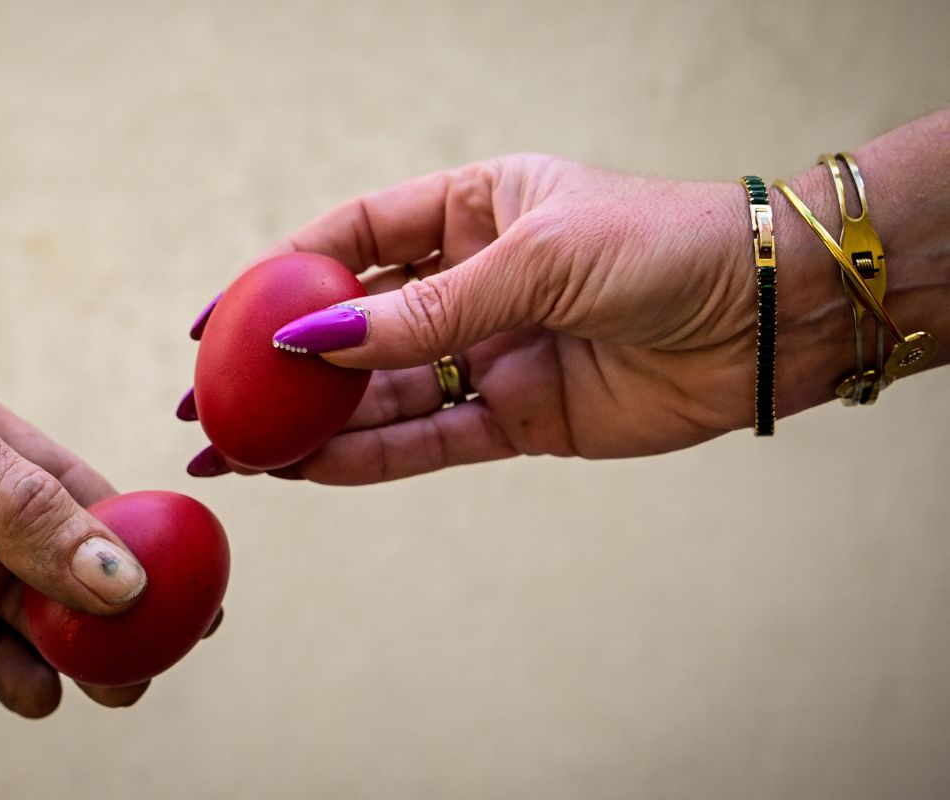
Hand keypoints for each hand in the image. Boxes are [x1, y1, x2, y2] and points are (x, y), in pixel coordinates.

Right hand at [181, 154, 870, 482]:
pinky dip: (368, 459)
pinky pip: (428, 440)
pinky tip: (308, 473)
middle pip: (349, 328)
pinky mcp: (518, 417)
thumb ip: (424, 308)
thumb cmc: (664, 247)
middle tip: (205, 407)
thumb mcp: (536, 259)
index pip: (347, 239)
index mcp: (468, 210)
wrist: (771, 317)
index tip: (214, 321)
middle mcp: (469, 281)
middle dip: (276, 369)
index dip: (274, 278)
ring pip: (378, 396)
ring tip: (238, 455)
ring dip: (309, 428)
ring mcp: (488, 352)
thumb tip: (313, 340)